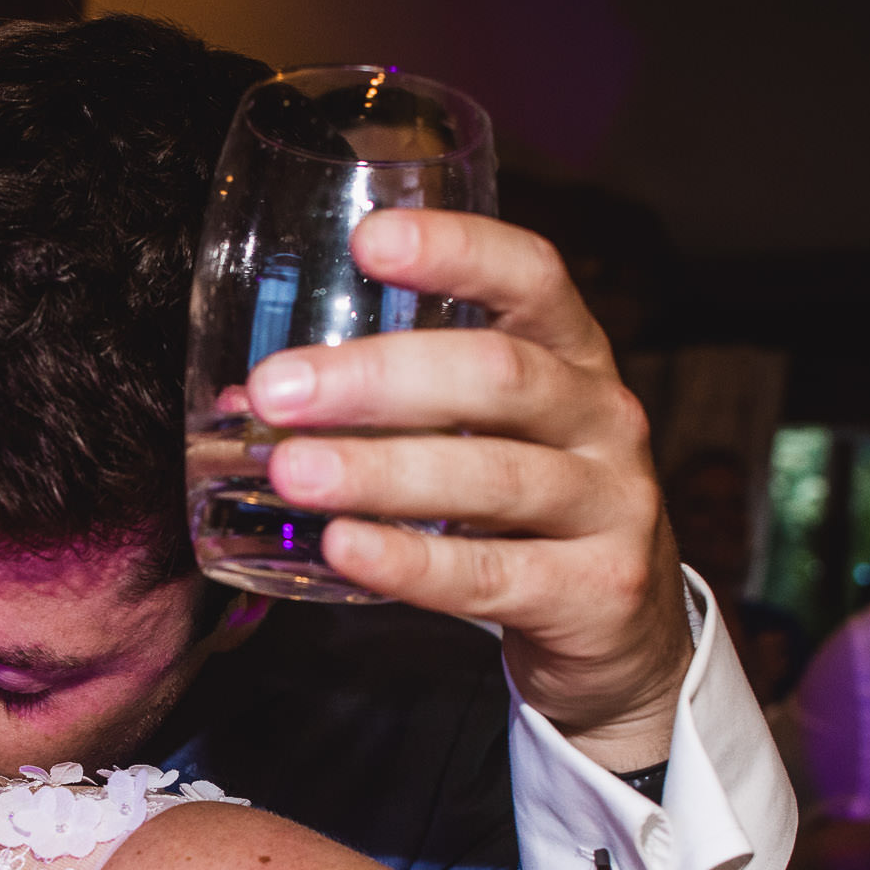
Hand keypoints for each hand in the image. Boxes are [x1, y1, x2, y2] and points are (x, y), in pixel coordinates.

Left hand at [251, 208, 690, 769]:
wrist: (622, 630)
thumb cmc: (526, 512)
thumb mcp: (485, 438)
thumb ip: (394, 410)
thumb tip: (248, 403)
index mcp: (572, 356)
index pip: (532, 277)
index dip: (457, 251)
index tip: (368, 239)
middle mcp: (603, 416)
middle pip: (498, 376)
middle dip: (379, 378)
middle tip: (277, 391)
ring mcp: (611, 505)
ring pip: (494, 476)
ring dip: (381, 471)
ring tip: (290, 473)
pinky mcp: (598, 591)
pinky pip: (493, 574)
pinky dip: (413, 561)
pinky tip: (346, 548)